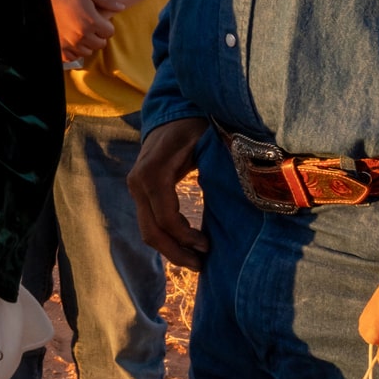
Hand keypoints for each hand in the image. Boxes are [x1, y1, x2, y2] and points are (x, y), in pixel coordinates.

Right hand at [46, 0, 120, 62]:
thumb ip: (107, 0)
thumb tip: (122, 7)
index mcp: (91, 21)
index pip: (109, 32)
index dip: (105, 26)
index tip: (98, 20)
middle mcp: (82, 35)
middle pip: (100, 44)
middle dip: (98, 35)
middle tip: (89, 26)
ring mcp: (70, 44)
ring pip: (88, 51)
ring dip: (87, 44)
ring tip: (80, 31)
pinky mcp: (60, 49)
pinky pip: (74, 57)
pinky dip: (74, 50)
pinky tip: (71, 40)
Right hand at [129, 117, 208, 269]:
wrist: (170, 113)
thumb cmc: (194, 128)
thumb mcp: (206, 143)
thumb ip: (217, 168)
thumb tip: (243, 194)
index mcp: (153, 173)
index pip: (165, 219)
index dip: (186, 238)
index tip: (209, 246)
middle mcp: (138, 182)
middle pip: (151, 231)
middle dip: (176, 253)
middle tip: (202, 265)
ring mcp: (135, 187)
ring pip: (148, 230)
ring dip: (171, 249)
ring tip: (197, 259)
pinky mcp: (139, 191)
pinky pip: (150, 221)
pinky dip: (167, 237)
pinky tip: (188, 243)